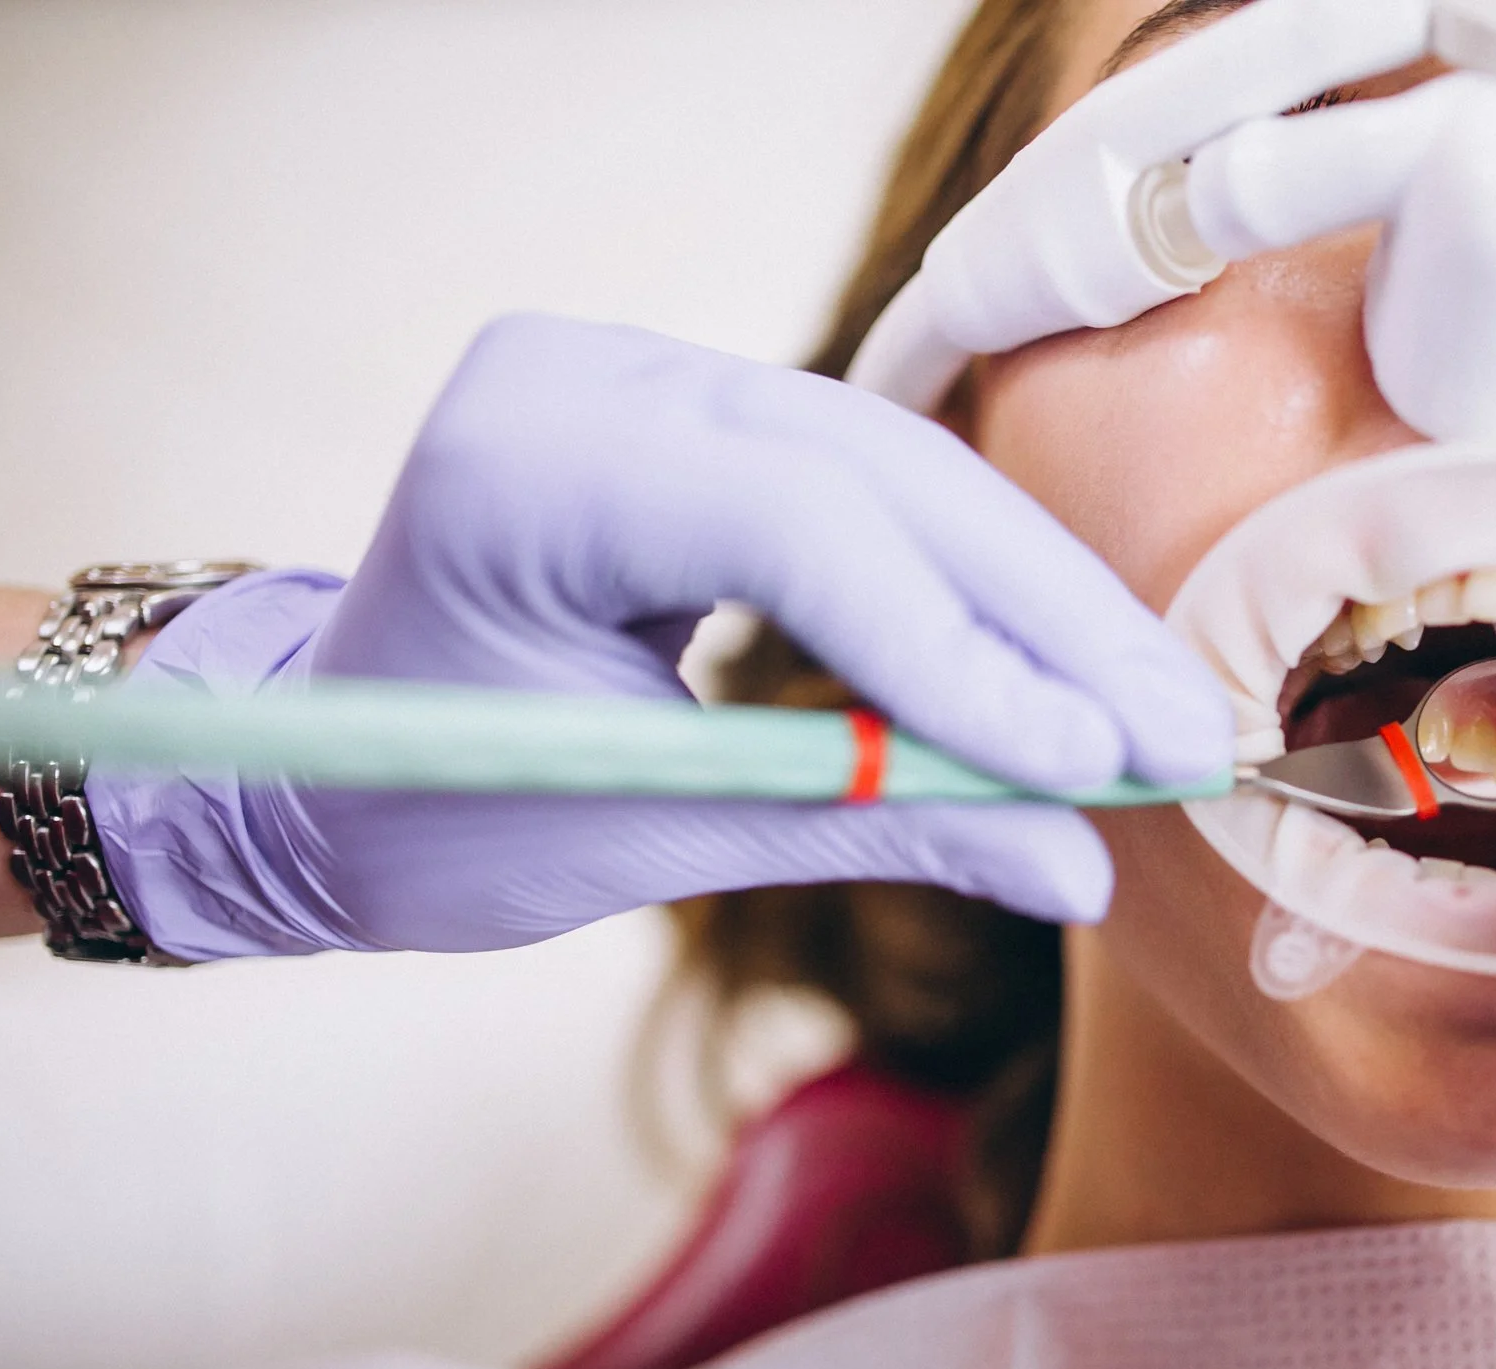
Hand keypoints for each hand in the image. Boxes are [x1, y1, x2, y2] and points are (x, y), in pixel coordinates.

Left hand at [87, 315, 1228, 956]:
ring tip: (1154, 712)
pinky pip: (872, 482)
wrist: (318, 768)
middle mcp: (585, 376)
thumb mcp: (648, 832)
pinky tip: (1070, 661)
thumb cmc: (433, 816)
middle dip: (1044, 619)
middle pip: (879, 475)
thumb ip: (869, 822)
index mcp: (522, 468)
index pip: (792, 524)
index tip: (1089, 766)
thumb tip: (1080, 871)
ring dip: (1038, 601)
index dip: (958, 648)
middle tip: (1177, 735)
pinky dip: (971, 584)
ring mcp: (641, 370)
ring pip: (901, 469)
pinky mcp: (694, 405)